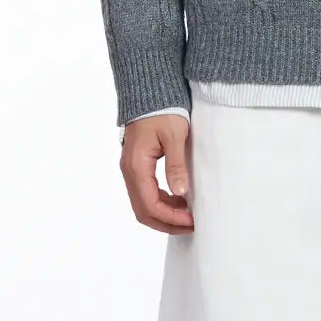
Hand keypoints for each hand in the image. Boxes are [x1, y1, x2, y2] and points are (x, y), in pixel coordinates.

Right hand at [120, 114, 193, 232]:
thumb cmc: (163, 111)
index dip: (170, 218)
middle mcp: (129, 171)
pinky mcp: (136, 168)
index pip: (150, 204)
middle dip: (166, 223)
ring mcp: (131, 170)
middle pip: (143, 211)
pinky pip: (145, 194)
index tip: (191, 220)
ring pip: (143, 205)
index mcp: (137, 165)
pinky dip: (161, 204)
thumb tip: (181, 192)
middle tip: (190, 226)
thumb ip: (176, 165)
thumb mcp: (174, 136)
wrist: (150, 94)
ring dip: (163, 216)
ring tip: (187, 216)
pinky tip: (179, 202)